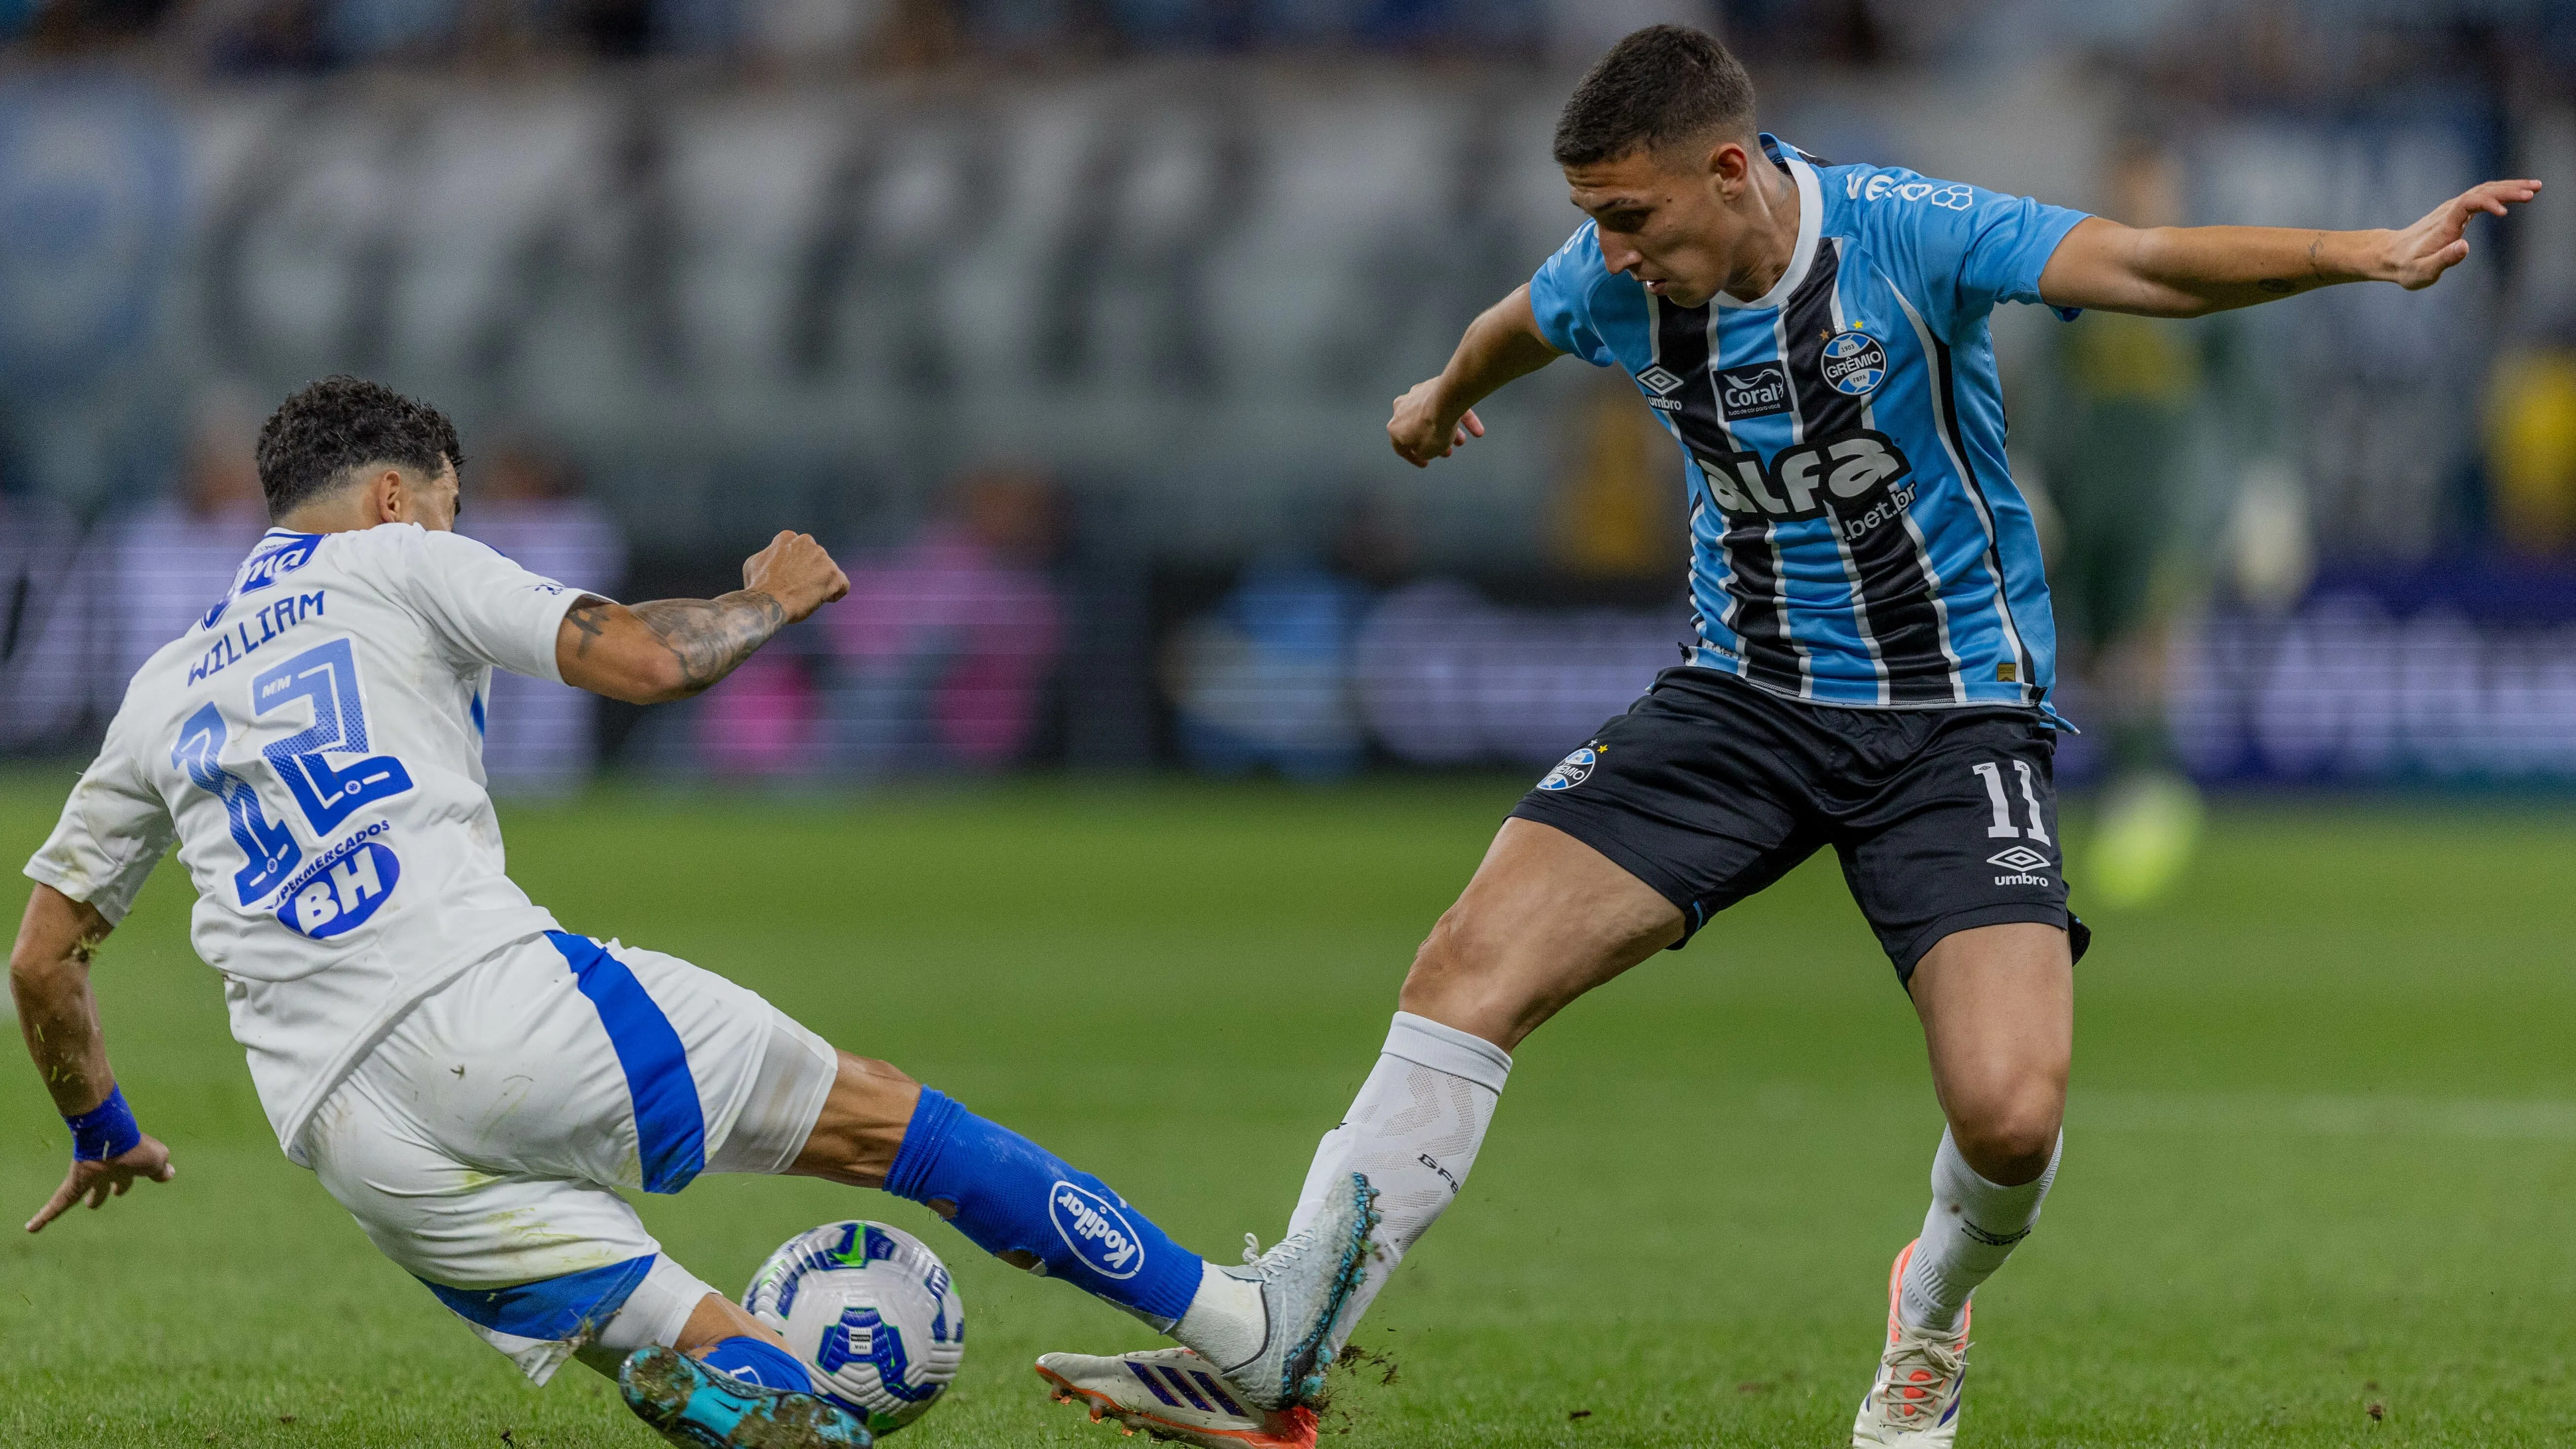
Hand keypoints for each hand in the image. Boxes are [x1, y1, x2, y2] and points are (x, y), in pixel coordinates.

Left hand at [26, 1135, 173, 1232]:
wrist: (112, 1137)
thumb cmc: (137, 1149)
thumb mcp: (157, 1160)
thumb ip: (161, 1169)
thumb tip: (168, 1174)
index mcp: (128, 1165)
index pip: (128, 1177)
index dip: (125, 1185)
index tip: (120, 1191)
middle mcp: (108, 1169)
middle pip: (105, 1184)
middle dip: (104, 1193)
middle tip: (97, 1202)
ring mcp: (90, 1175)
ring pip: (83, 1193)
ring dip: (84, 1201)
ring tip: (69, 1213)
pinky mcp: (75, 1182)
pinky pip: (58, 1203)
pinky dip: (44, 1216)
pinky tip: (31, 1228)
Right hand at [741, 531, 849, 623]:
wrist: (768, 603)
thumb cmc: (758, 587)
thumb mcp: (754, 563)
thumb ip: (769, 556)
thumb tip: (773, 559)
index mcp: (788, 538)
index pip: (799, 551)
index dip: (796, 567)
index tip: (791, 579)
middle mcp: (807, 542)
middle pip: (815, 561)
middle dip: (810, 574)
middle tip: (797, 590)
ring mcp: (822, 557)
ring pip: (827, 573)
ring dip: (820, 584)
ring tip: (805, 597)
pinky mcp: (833, 574)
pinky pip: (843, 584)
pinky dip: (836, 593)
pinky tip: (824, 599)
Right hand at [1388, 377, 1485, 468]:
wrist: (1445, 403)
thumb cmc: (1432, 429)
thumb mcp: (1426, 452)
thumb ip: (1422, 452)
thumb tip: (1425, 448)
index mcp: (1394, 426)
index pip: (1401, 446)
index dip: (1414, 458)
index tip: (1425, 463)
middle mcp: (1402, 408)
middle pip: (1420, 428)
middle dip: (1435, 441)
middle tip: (1447, 452)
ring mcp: (1418, 394)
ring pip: (1435, 415)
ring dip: (1449, 430)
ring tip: (1462, 441)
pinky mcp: (1435, 385)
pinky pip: (1449, 404)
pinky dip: (1462, 417)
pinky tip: (1476, 430)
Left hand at [2381, 178, 2541, 289]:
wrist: (2391, 256)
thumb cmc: (2407, 268)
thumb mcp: (2423, 271)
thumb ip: (2443, 260)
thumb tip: (2465, 247)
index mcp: (2445, 224)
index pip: (2468, 203)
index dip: (2487, 203)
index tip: (2505, 213)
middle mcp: (2450, 211)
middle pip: (2481, 192)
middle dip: (2508, 190)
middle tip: (2534, 191)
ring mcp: (2453, 209)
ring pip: (2484, 190)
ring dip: (2510, 187)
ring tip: (2536, 187)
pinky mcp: (2456, 212)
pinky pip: (2482, 196)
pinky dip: (2501, 192)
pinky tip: (2518, 193)